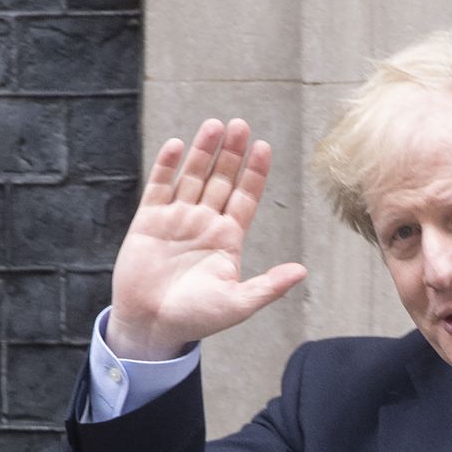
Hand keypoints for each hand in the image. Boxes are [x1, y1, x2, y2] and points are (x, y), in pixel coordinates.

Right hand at [107, 118, 308, 358]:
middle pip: (221, 179)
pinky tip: (178, 145)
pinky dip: (167, 166)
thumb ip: (269, 286)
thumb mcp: (238, 304)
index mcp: (228, 239)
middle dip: (231, 154)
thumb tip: (302, 271)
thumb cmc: (197, 319)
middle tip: (241, 125)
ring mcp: (176, 219)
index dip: (255, 173)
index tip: (264, 148)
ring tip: (215, 126)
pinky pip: (159, 186)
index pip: (245, 197)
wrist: (152, 325)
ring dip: (203, 151)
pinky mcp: (149, 221)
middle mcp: (204, 223)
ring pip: (193, 177)